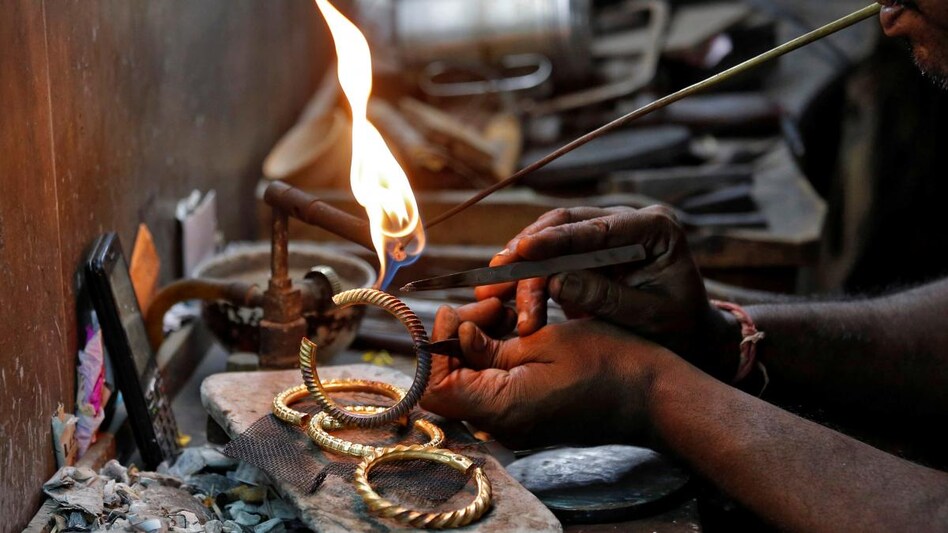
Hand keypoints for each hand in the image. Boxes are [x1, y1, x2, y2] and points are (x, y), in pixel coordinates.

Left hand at [420, 302, 675, 447]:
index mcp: (500, 407)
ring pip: (470, 381)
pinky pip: (493, 386)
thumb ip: (489, 344)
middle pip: (449, 383)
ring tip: (507, 312)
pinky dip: (495, 356)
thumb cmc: (606, 363)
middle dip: (458, 338)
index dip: (436, 346)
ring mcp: (513, 424)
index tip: (459, 313)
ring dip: (478, 344)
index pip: (435, 387)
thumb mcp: (542, 340)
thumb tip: (455, 334)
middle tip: (490, 307)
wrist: (651, 396)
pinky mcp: (526, 416)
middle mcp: (500, 425)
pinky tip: (517, 330)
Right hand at [475, 206, 734, 375]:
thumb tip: (554, 281)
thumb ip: (604, 298)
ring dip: (519, 264)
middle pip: (566, 225)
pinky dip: (527, 274)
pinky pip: (550, 256)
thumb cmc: (678, 330)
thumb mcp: (647, 318)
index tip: (522, 250)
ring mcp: (605, 233)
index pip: (598, 227)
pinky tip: (502, 288)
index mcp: (655, 229)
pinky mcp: (588, 252)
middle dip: (526, 252)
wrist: (689, 339)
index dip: (556, 239)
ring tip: (490, 287)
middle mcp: (628, 222)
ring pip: (552, 238)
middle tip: (496, 276)